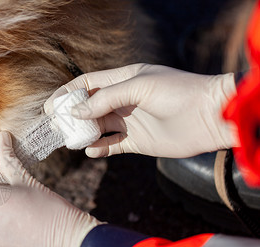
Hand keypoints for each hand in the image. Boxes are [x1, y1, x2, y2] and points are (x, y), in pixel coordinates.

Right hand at [45, 64, 238, 157]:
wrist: (210, 117)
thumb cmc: (178, 93)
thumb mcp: (139, 86)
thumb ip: (105, 99)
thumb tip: (76, 112)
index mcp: (124, 80)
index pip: (88, 84)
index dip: (68, 93)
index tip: (51, 106)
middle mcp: (124, 100)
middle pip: (89, 107)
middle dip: (72, 116)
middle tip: (56, 127)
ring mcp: (129, 121)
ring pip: (98, 127)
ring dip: (83, 133)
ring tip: (70, 140)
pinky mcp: (137, 141)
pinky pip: (112, 145)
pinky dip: (100, 148)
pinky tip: (91, 150)